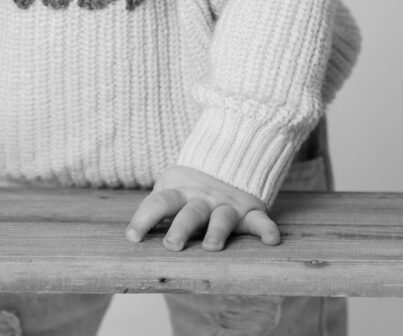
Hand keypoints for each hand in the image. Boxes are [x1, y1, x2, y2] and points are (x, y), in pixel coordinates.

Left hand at [126, 164, 279, 251]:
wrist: (226, 158)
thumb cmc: (189, 187)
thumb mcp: (169, 189)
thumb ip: (155, 209)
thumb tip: (132, 236)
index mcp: (179, 193)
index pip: (159, 203)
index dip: (144, 218)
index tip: (133, 237)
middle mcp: (202, 200)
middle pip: (190, 213)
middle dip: (181, 228)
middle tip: (172, 245)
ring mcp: (226, 205)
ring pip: (221, 218)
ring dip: (217, 231)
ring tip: (212, 246)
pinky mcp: (249, 212)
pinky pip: (260, 221)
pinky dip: (267, 230)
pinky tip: (273, 240)